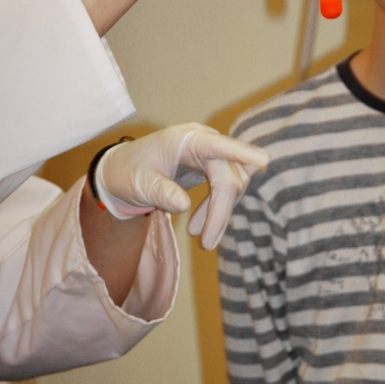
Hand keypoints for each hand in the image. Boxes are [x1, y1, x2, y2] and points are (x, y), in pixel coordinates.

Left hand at [94, 123, 268, 249]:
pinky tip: (200, 227)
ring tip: (198, 237)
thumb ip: (160, 192)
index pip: (218, 146)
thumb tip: (183, 205)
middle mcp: (204, 142)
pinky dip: (217, 210)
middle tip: (206, 244)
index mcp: (185, 139)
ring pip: (232, 184)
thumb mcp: (139, 184)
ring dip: (219, 213)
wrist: (121, 172)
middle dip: (221, 211)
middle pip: (229, 176)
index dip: (241, 153)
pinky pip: (226, 188)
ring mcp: (210, 153)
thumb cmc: (128, 173)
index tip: (264, 160)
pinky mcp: (212, 166)